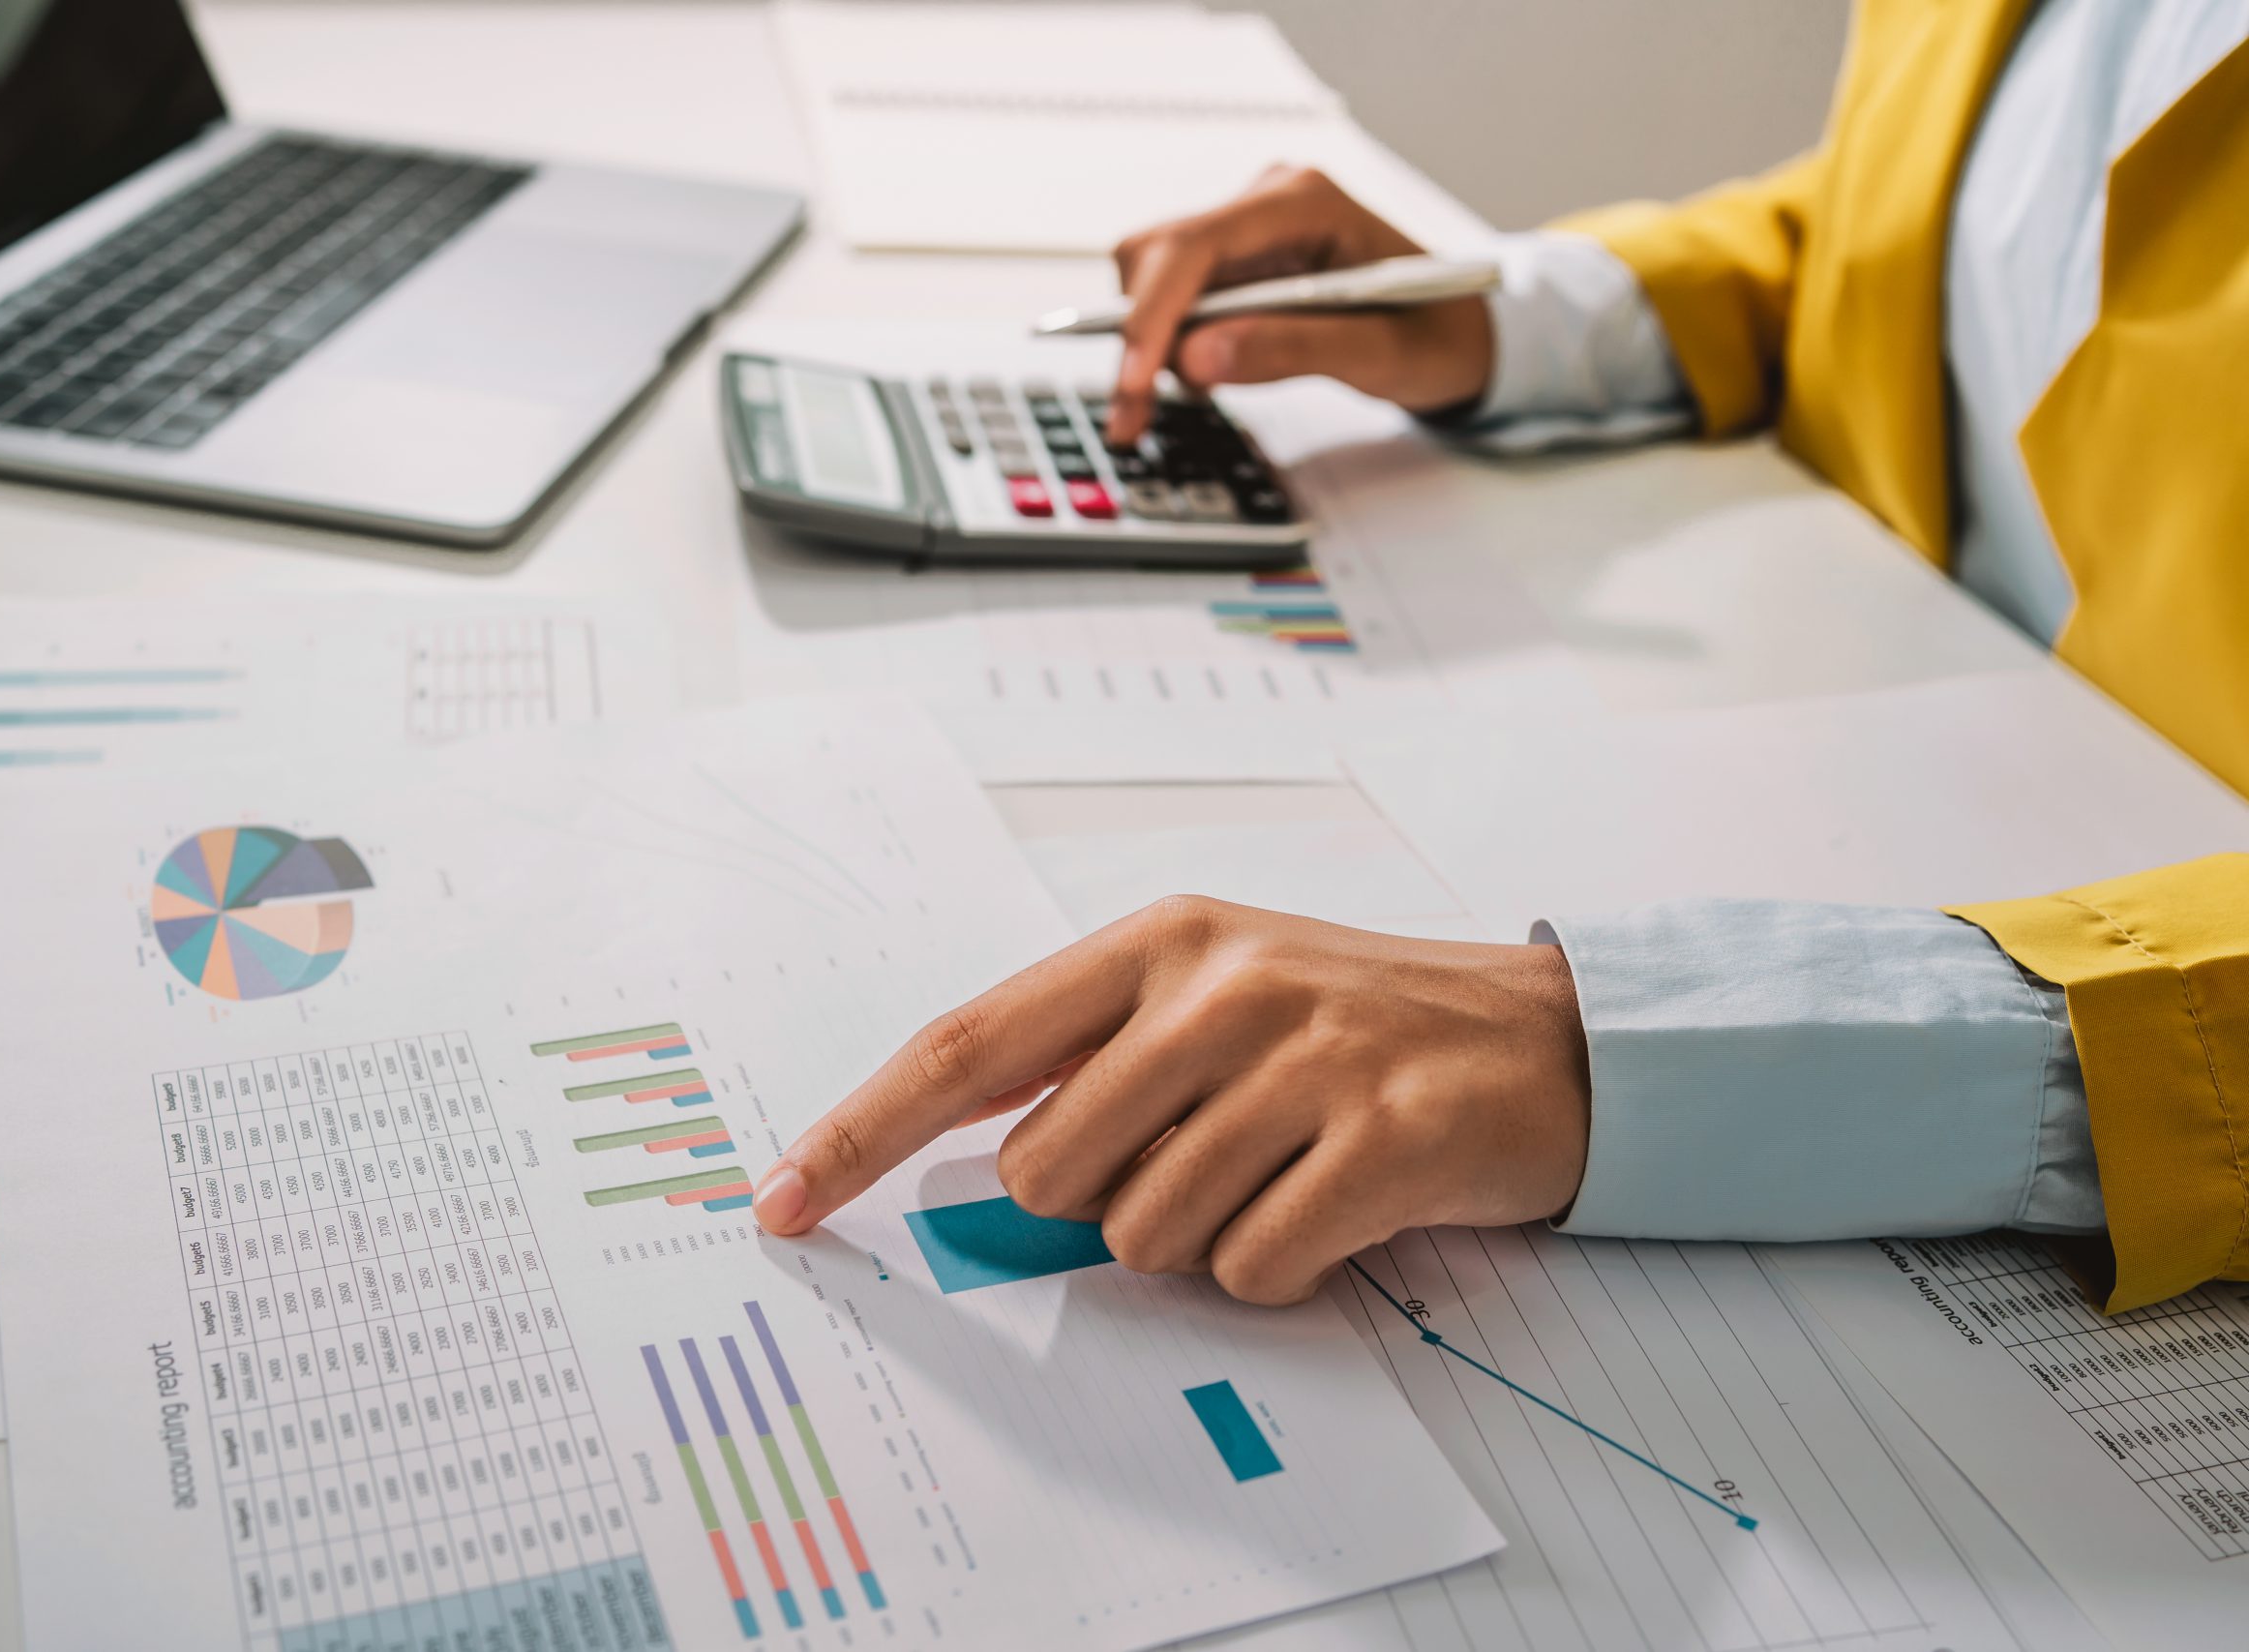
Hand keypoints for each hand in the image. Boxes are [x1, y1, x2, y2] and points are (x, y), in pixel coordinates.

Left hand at [754, 897, 1592, 1305]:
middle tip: (1201, 1163)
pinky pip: (1253, 1269)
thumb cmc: (1354, 1026)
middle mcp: (1220, 984)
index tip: (784, 1200)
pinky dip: (1280, 1269)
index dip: (862, 1130)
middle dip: (1100, 1204)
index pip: (968, 1043)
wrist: (1545, 1038)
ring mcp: (1305, 1056)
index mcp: (1157, 942)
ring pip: (1146, 1232)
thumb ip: (1096, 1060)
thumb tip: (978, 1167)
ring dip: (1202, 1240)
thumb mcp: (1216, 998)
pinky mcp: (1384, 1136)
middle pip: (1048, 1169)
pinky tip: (1335, 1209)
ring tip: (1281, 1175)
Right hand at [1102, 167, 1495, 446]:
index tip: (1136, 381)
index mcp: (1308, 202)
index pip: (1196, 245)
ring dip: (1153, 347)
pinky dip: (1169, 346)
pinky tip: (1207, 375)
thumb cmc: (1438, 333)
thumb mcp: (1382, 354)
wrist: (1458, 331)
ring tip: (1202, 393)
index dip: (1152, 315)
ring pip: (1152, 279)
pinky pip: (1172, 298)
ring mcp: (1247, 230)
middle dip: (1140, 339)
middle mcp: (1267, 202)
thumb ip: (1292, 350)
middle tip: (1136, 419)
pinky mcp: (1235, 263)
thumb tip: (1196, 358)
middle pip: (1157, 256)